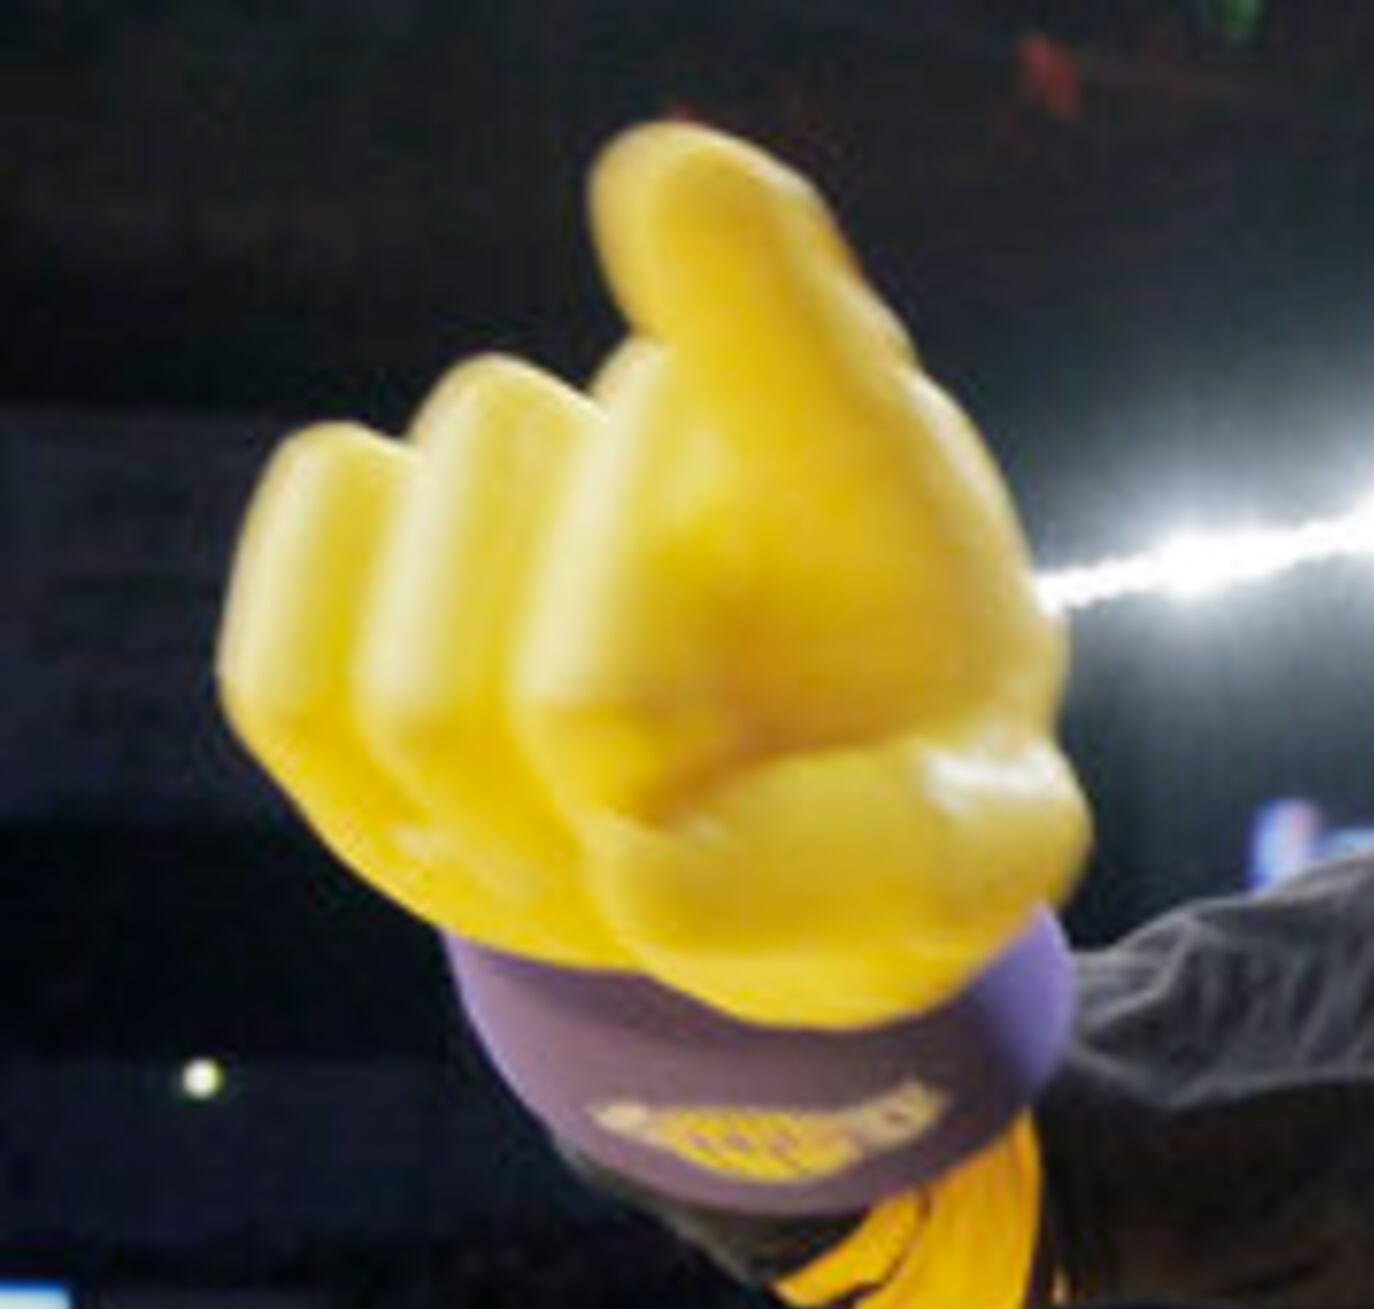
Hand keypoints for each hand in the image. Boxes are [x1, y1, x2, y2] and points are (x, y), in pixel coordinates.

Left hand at [217, 123, 1085, 1027]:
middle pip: (594, 708)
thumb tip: (675, 174)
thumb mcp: (878, 449)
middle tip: (684, 387)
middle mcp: (739, 920)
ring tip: (589, 453)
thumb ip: (806, 340)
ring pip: (438, 701)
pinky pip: (294, 697)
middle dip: (623, 470)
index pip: (864, 871)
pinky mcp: (393, 835)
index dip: (759, 878)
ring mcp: (552, 898)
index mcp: (930, 841)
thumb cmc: (862, 572)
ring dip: (503, 494)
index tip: (650, 866)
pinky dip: (341, 540)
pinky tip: (410, 479)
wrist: (783, 705)